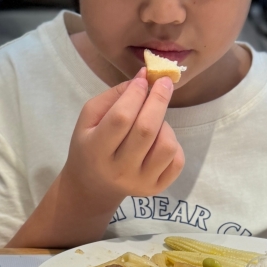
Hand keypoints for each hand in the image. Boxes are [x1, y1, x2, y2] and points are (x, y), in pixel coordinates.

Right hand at [9, 69, 184, 246]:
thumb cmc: (90, 145)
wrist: (93, 186)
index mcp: (96, 151)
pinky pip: (177, 161)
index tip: (144, 79)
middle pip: (147, 130)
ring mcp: (140, 182)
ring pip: (167, 146)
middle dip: (159, 99)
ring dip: (165, 124)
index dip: (136, 94)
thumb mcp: (89, 119)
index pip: (121, 118)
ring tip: (154, 121)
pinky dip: (173, 143)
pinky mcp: (156, 188)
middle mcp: (119, 170)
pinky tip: (159, 140)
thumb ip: (114, 96)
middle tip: (164, 82)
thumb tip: (144, 78)